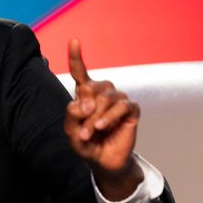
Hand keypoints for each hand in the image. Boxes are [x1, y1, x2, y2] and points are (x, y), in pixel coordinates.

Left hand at [64, 39, 142, 199]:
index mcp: (85, 94)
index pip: (80, 72)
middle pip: (92, 86)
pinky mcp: (131, 110)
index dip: (76, 57)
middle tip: (82, 126)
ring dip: (95, 116)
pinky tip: (101, 127)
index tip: (74, 40)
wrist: (104, 162)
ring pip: (106, 97)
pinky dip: (109, 117)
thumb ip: (71, 117)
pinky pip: (122, 106)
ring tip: (90, 132)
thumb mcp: (72, 133)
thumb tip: (80, 103)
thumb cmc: (87, 144)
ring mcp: (118, 100)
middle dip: (85, 107)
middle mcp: (102, 93)